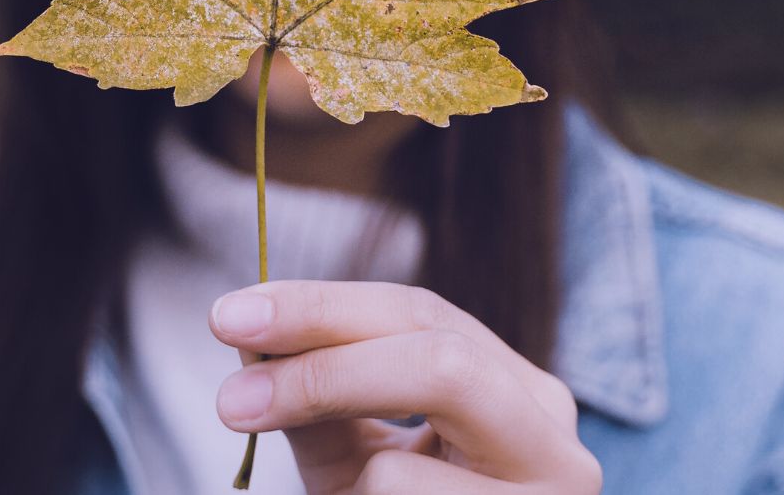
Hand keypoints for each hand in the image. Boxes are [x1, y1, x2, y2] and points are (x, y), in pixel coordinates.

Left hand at [209, 280, 601, 494]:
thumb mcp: (357, 461)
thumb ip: (316, 398)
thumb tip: (248, 334)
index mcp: (518, 389)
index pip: (418, 314)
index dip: (320, 307)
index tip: (230, 317)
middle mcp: (554, 438)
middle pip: (437, 363)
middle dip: (321, 373)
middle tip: (232, 399)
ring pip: (402, 475)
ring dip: (346, 494)